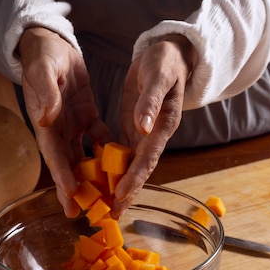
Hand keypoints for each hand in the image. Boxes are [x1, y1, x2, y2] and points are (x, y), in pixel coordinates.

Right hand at [19, 27, 111, 216]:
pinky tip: (119, 163)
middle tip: (83, 213)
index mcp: (45, 120)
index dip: (61, 174)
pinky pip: (97, 137)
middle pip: (66, 163)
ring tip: (103, 198)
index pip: (53, 152)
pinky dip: (106, 150)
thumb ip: (45, 92)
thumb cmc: (43, 53)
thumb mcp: (43, 68)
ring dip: (92, 176)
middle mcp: (57, 127)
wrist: (50, 42)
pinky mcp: (85, 114)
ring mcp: (71, 123)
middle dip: (74, 188)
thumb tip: (46, 118)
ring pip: (82, 155)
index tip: (71, 194)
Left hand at [112, 35, 195, 216]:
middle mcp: (154, 134)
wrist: (169, 54)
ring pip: (131, 164)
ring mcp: (144, 133)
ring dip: (119, 185)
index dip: (134, 177)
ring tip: (107, 206)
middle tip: (112, 215)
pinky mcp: (134, 127)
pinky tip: (101, 179)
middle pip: (139, 169)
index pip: (147, 157)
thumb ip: (150, 102)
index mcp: (162, 124)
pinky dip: (114, 167)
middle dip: (126, 192)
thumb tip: (142, 127)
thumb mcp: (157, 76)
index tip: (121, 195)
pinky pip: (123, 152)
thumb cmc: (164, 62)